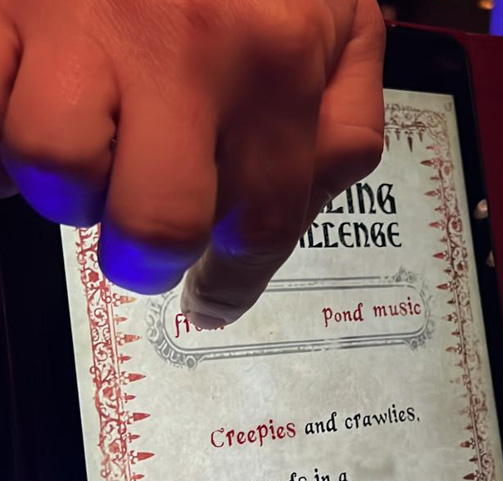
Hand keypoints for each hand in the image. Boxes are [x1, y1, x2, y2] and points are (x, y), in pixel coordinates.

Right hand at [0, 0, 384, 325]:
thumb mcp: (339, 22)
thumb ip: (341, 121)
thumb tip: (303, 206)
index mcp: (278, 66)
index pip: (262, 227)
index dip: (235, 284)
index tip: (214, 300)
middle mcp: (189, 51)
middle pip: (155, 222)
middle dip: (146, 258)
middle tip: (142, 243)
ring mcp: (86, 22)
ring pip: (52, 163)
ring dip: (64, 185)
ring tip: (87, 151)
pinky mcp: (11, 5)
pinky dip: (1, 122)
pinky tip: (26, 96)